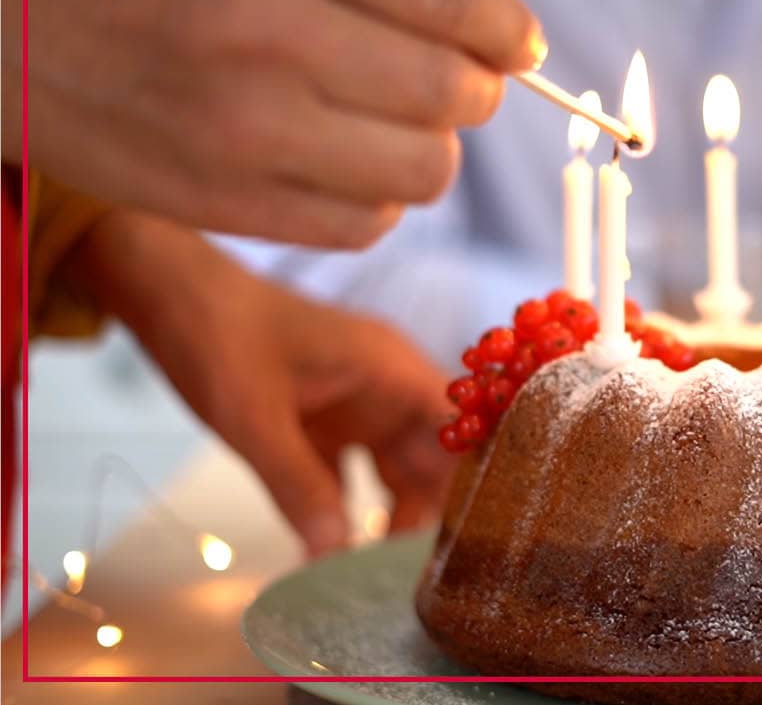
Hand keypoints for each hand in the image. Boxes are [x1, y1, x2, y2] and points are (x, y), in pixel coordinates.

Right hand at [3, 0, 544, 247]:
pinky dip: (378, 198)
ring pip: (424, 171)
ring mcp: (245, 133)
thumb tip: (485, 20)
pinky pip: (364, 225)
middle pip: (455, 94)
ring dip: (431, 146)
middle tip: (453, 76)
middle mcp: (268, 38)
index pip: (454, 2)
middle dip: (475, 86)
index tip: (517, 42)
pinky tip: (346, 163)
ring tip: (391, 119)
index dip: (507, 29)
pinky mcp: (222, 203)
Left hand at [66, 209, 457, 554]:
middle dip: (429, 515)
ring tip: (376, 577)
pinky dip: (343, 515)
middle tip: (414, 578)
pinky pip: (350, 477)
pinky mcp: (324, 425)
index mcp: (392, 371)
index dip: (477, 475)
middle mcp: (387, 390)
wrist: (168, 297)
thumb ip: (297, 484)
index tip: (473, 534)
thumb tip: (336, 555)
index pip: (463, 426)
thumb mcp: (255, 416)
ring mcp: (358, 407)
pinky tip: (330, 558)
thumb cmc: (219, 338)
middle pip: (435, 459)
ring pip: (396, 473)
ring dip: (388, 520)